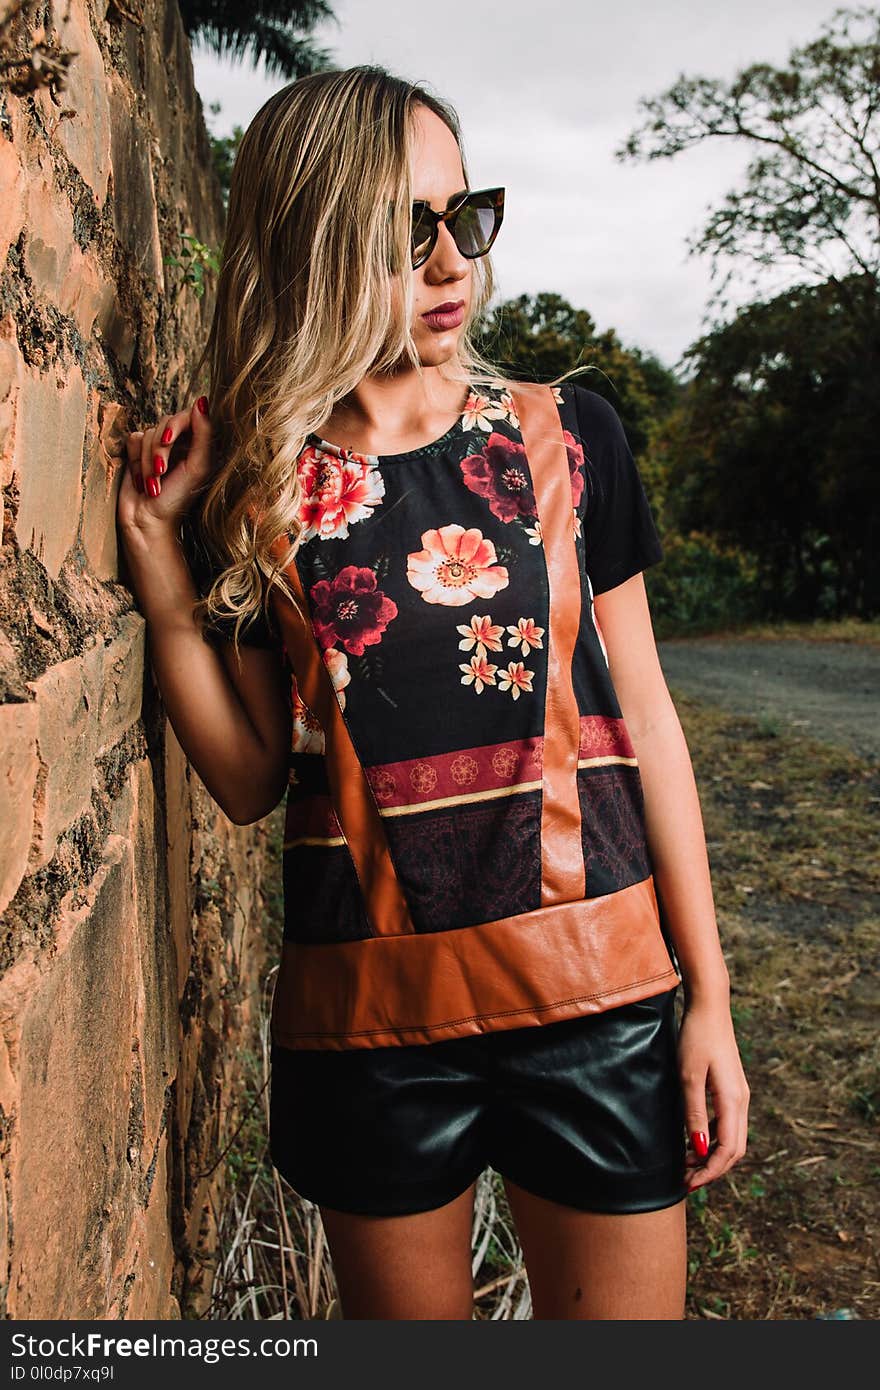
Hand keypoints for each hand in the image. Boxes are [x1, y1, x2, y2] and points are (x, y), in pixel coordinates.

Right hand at [118, 395, 215, 537]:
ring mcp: (158, 447)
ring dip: (147, 461)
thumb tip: (202, 401)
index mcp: (200, 446)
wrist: (147, 521)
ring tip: (152, 484)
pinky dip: (136, 460)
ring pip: (148, 432)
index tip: (167, 442)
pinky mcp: (138, 453)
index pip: (188, 415)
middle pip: (165, 421)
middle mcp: (181, 443)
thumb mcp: (197, 467)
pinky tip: (141, 480)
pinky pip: (134, 439)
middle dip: (159, 449)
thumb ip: (204, 434)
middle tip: (161, 472)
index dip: (175, 425)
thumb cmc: (177, 500)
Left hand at [677, 997, 749, 1191]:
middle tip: (686, 1181)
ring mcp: (739, 1095)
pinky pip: (728, 1124)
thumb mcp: (689, 1076)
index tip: (688, 1183)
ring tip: (687, 1165)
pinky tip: (695, 1141)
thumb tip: (700, 1150)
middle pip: (734, 1150)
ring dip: (713, 1156)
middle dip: (712, 1170)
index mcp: (733, 1101)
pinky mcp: (732, 1089)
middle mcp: (742, 1102)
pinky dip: (714, 1139)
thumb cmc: (696, 1038)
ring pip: (733, 1139)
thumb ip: (695, 1113)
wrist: (710, 1007)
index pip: (728, 1151)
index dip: (709, 1172)